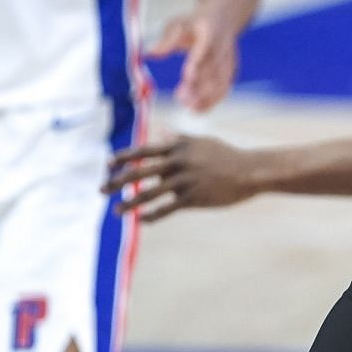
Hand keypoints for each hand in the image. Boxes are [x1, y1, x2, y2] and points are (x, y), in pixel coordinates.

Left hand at [105, 134, 258, 219]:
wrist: (249, 171)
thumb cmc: (226, 155)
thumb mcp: (201, 141)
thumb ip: (179, 138)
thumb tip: (162, 132)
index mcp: (177, 148)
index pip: (142, 151)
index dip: (123, 158)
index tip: (107, 166)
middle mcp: (177, 162)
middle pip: (139, 172)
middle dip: (117, 182)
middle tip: (101, 190)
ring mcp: (185, 180)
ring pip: (150, 193)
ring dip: (130, 203)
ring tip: (116, 211)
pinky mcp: (193, 197)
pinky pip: (168, 208)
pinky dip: (153, 215)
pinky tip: (143, 220)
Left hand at [149, 9, 237, 111]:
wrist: (223, 19)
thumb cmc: (194, 22)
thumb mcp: (178, 23)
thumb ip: (166, 39)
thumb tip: (148, 53)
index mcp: (212, 32)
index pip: (206, 49)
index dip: (198, 63)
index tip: (187, 77)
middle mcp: (224, 48)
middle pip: (214, 70)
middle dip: (200, 86)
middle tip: (181, 98)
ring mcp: (230, 61)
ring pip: (221, 82)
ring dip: (206, 97)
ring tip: (188, 108)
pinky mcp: (231, 72)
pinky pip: (224, 89)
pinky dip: (212, 101)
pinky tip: (197, 111)